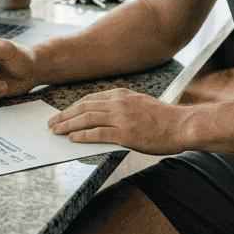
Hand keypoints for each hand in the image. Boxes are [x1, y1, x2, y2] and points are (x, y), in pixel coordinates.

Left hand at [47, 88, 187, 155]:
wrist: (182, 125)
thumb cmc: (164, 118)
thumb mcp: (141, 104)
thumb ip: (122, 107)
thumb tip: (104, 117)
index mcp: (122, 95)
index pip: (90, 99)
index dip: (73, 107)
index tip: (63, 113)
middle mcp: (119, 104)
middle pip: (84, 108)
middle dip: (64, 115)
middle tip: (52, 123)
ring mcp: (121, 118)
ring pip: (86, 119)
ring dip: (68, 125)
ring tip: (56, 131)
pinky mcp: (125, 134)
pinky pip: (97, 134)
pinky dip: (82, 136)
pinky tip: (73, 139)